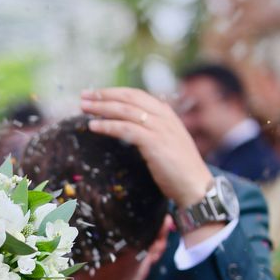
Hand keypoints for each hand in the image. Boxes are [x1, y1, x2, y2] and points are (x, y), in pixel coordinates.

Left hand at [81, 87, 212, 207]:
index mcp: (166, 113)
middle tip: (83, 95)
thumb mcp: (165, 143)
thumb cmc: (178, 169)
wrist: (196, 186)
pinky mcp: (155, 143)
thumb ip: (150, 131)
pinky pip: (126, 129)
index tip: (95, 93)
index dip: (114, 92)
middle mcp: (164, 116)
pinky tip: (94, 126)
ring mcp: (160, 128)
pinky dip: (108, 125)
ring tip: (83, 108)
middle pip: (129, 98)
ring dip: (101, 107)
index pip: (136, 95)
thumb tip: (127, 127)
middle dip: (104, 95)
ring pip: (125, 111)